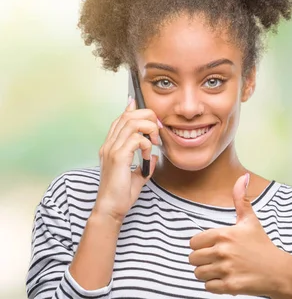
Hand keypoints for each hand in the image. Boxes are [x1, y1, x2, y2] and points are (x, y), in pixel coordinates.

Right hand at [94, 97, 160, 222]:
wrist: (111, 208)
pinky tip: (148, 155)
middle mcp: (109, 145)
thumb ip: (144, 163)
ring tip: (155, 142)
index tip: (143, 107)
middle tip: (158, 131)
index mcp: (111, 147)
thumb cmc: (121, 194)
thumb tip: (154, 156)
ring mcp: (112, 150)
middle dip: (147, 117)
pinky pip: (136, 139)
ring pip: (132, 123)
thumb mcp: (137, 175)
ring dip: (149, 128)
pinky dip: (147, 144)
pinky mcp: (118, 157)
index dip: (132, 110)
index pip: (120, 120)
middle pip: (128, 116)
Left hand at [188, 173, 291, 296]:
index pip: (193, 242)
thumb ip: (241, 199)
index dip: (201, 245)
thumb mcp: (250, 221)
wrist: (278, 271)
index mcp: (224, 234)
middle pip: (192, 259)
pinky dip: (215, 285)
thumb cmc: (262, 245)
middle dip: (203, 260)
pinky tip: (228, 279)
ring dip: (208, 273)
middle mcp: (223, 251)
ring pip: (198, 274)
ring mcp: (226, 269)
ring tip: (223, 269)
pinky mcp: (229, 286)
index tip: (214, 247)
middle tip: (218, 260)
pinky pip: (207, 287)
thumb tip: (243, 176)